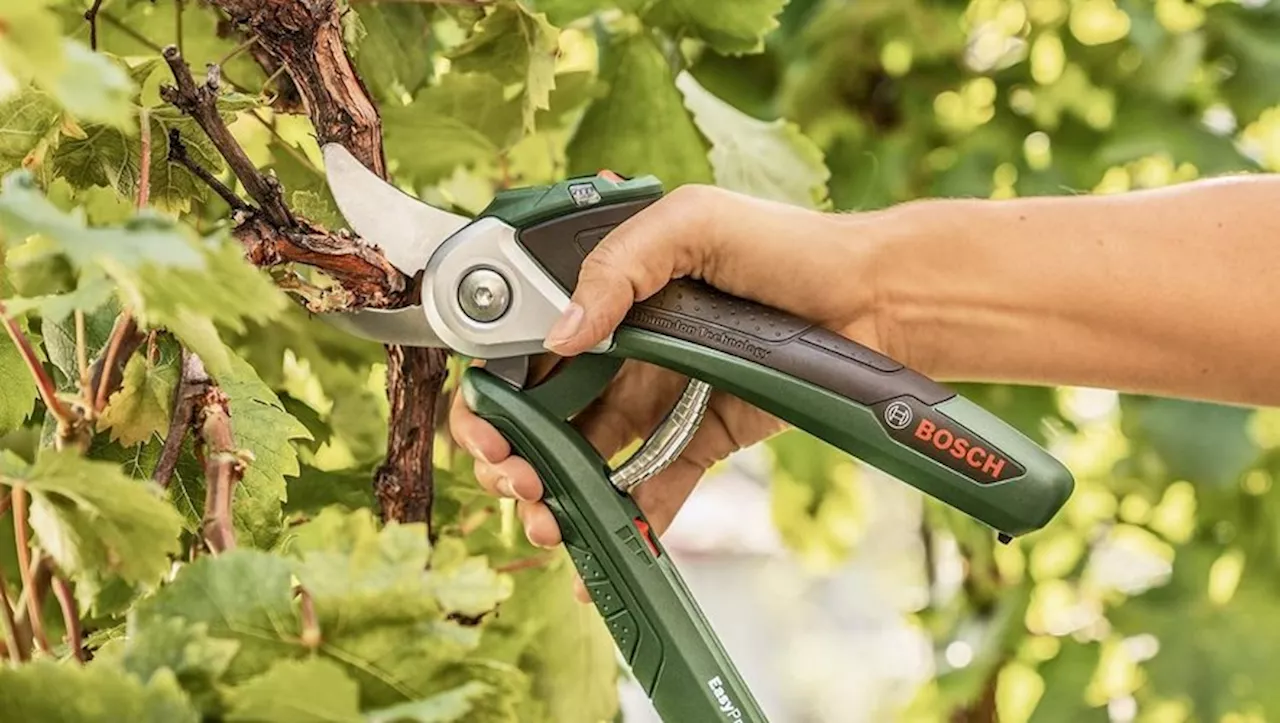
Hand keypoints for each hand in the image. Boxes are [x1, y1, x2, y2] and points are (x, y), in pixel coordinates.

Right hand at [448, 184, 885, 599]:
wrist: (871, 298)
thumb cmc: (786, 244)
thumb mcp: (691, 222)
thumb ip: (616, 267)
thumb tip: (561, 333)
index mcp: (609, 296)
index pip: (529, 348)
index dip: (497, 391)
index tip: (488, 427)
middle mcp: (623, 350)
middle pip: (544, 414)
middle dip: (515, 455)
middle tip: (516, 479)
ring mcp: (659, 398)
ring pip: (586, 459)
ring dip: (556, 495)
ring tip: (550, 520)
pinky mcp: (699, 438)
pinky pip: (652, 488)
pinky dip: (626, 525)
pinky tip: (602, 553)